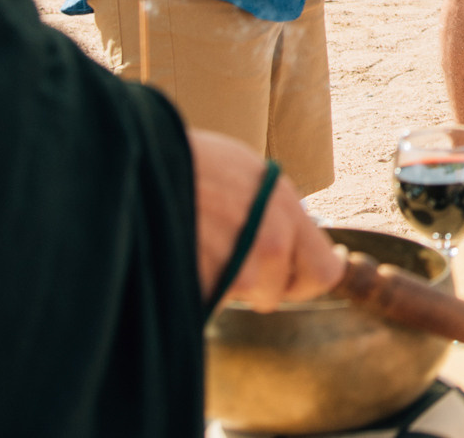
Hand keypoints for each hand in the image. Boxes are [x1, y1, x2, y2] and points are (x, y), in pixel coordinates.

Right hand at [190, 128, 342, 310]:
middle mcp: (270, 242)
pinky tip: (180, 255)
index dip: (307, 280)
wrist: (140, 163)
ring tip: (199, 244)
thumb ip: (274, 213)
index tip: (296, 277)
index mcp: (285, 210)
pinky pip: (205, 300)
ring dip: (223, 284)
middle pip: (276, 293)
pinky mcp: (203, 288)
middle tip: (230, 255)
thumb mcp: (248, 175)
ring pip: (238, 298)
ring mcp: (236, 270)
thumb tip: (288, 242)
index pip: (323, 272)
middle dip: (257, 284)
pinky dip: (195, 288)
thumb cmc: (192, 163)